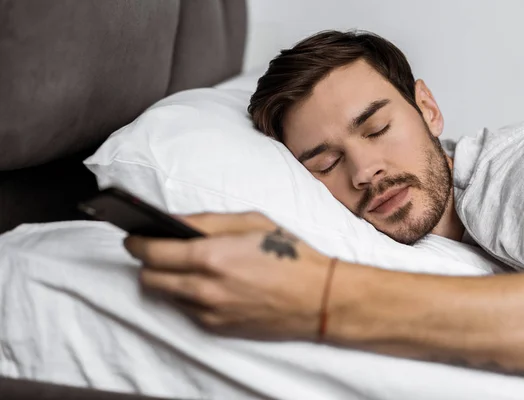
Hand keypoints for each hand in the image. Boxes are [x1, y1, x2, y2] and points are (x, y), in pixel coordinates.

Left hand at [124, 211, 331, 340]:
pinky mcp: (216, 327)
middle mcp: (203, 288)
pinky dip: (189, 295)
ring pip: (166, 295)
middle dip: (148, 262)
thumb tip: (173, 221)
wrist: (317, 298)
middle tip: (160, 250)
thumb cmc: (289, 255)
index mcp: (210, 256)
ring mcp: (208, 312)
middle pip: (148, 278)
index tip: (133, 237)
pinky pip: (187, 309)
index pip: (150, 252)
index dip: (136, 242)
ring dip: (168, 279)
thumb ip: (206, 220)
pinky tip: (211, 284)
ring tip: (190, 266)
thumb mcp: (250, 222)